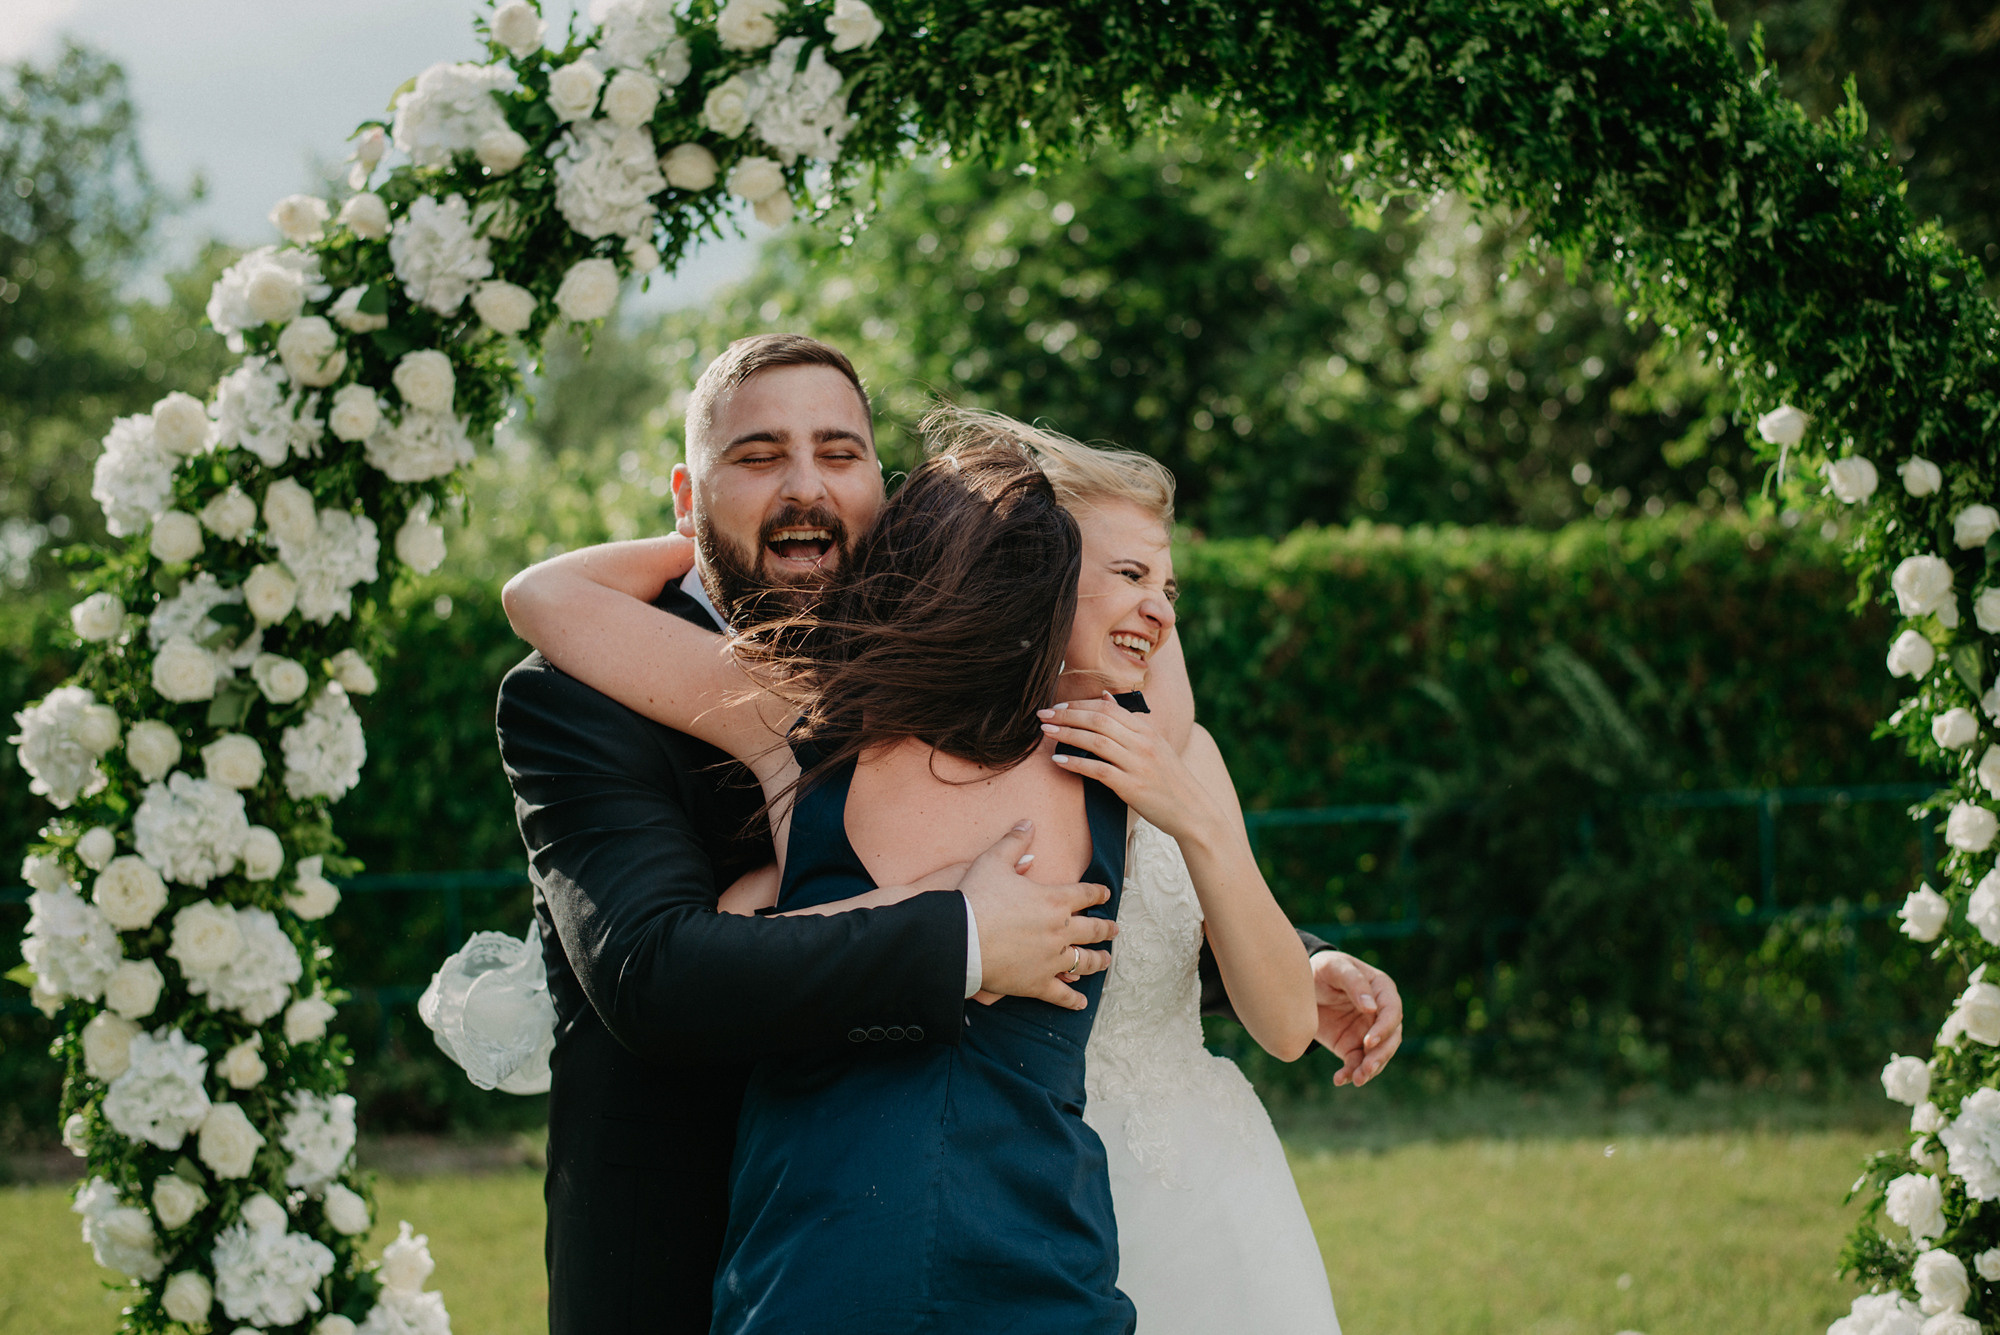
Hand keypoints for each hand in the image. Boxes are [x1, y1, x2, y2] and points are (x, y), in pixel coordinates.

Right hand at [956, 821, 1115, 1010]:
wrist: (961, 939)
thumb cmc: (977, 897)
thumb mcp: (994, 861)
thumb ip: (1015, 842)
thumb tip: (1028, 822)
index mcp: (1055, 900)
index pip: (1085, 893)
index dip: (1098, 892)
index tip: (1106, 893)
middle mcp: (1061, 930)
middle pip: (1093, 929)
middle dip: (1106, 928)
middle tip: (1114, 929)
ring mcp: (1052, 959)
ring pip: (1084, 961)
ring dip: (1098, 960)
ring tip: (1106, 960)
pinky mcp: (1038, 983)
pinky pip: (1062, 994)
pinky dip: (1073, 1000)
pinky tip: (1082, 1002)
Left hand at [1039, 696, 1221, 844]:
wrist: (1192, 810)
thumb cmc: (1169, 778)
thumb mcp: (1155, 743)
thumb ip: (1129, 722)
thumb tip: (1105, 696)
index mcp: (1147, 730)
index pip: (1107, 707)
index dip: (1079, 704)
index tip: (1057, 706)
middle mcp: (1142, 742)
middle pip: (1098, 719)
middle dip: (1066, 715)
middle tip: (1043, 715)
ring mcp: (1138, 764)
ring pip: (1096, 741)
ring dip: (1067, 734)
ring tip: (1046, 732)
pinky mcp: (1132, 787)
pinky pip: (1098, 770)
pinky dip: (1076, 763)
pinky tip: (1058, 760)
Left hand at [1311, 950, 1402, 1086]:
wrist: (1301, 984)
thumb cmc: (1323, 968)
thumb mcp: (1335, 967)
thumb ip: (1354, 983)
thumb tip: (1372, 1008)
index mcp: (1382, 990)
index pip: (1392, 1012)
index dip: (1384, 1029)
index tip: (1369, 1041)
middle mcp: (1379, 1013)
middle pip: (1391, 1038)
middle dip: (1381, 1055)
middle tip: (1366, 1068)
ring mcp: (1367, 1032)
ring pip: (1377, 1055)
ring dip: (1369, 1070)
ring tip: (1356, 1080)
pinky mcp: (1352, 1046)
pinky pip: (1356, 1063)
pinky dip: (1350, 1073)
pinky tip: (1340, 1079)